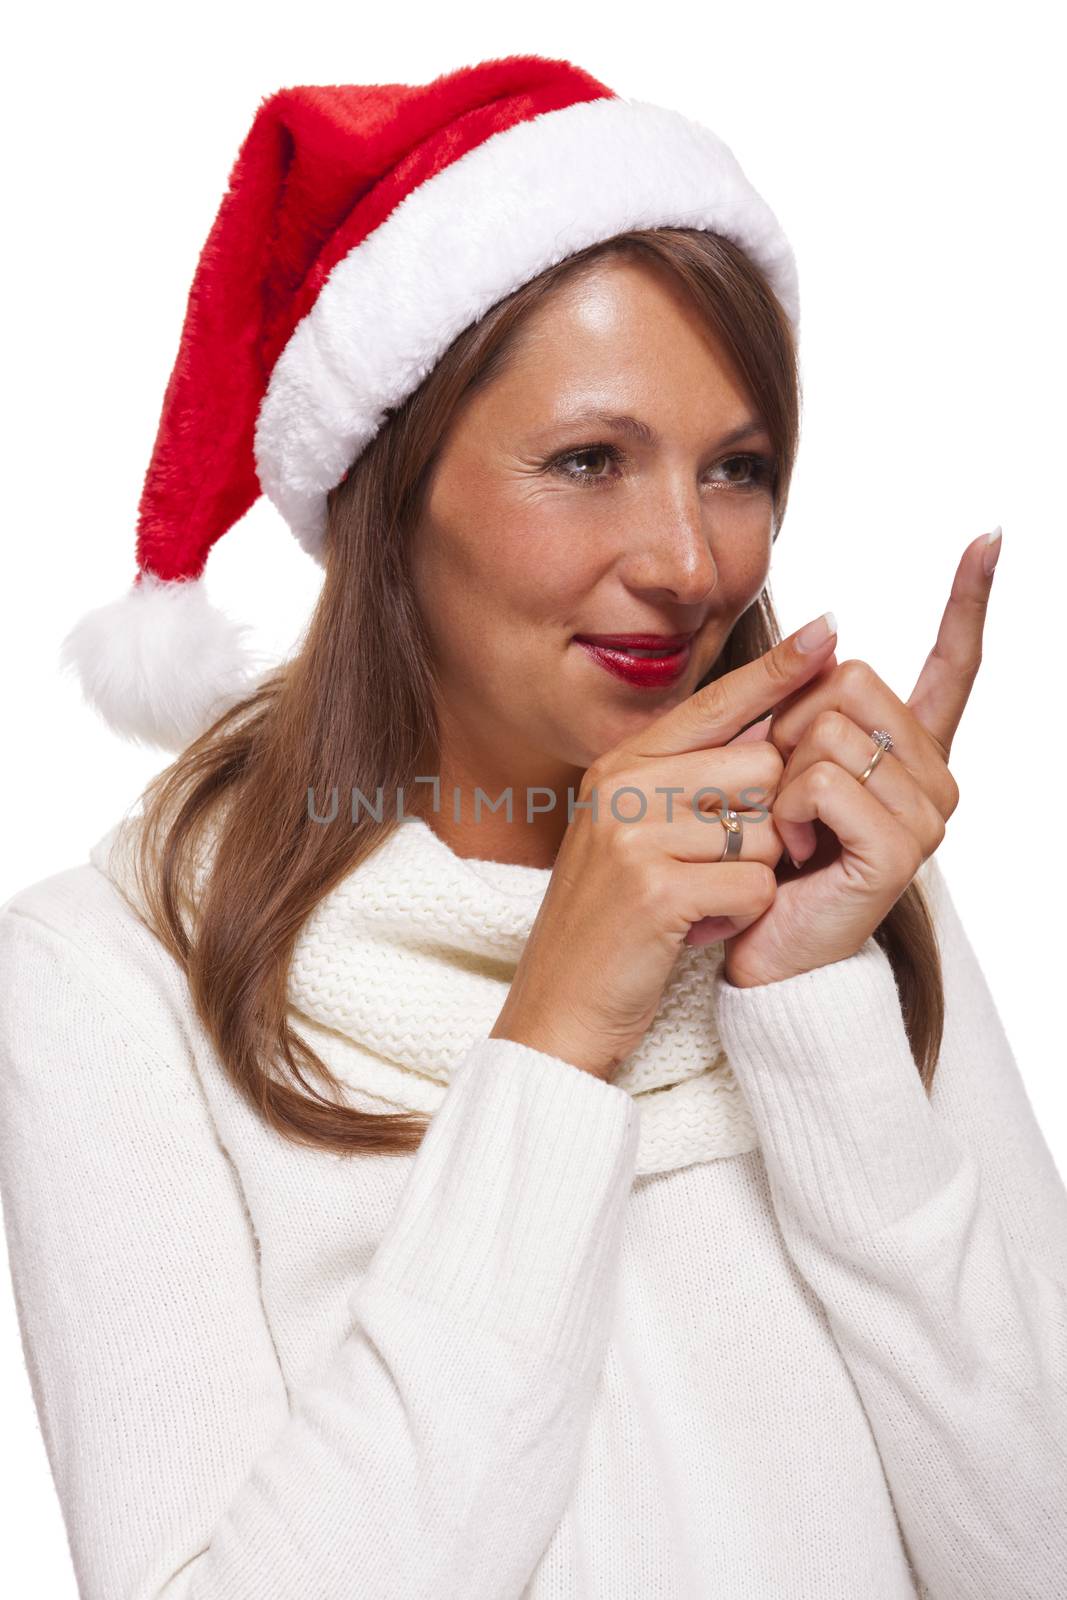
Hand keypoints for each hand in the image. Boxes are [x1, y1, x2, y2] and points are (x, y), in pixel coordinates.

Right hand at [489, 612, 838, 1079]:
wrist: (558, 1009)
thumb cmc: (611, 925)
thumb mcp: (633, 837)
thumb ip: (684, 782)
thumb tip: (767, 734)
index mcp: (619, 767)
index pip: (714, 702)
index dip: (776, 670)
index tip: (828, 630)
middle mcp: (622, 787)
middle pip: (761, 765)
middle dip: (767, 822)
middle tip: (721, 869)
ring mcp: (634, 836)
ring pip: (767, 827)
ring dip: (754, 875)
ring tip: (702, 902)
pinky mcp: (656, 891)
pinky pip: (756, 883)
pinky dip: (741, 915)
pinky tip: (696, 931)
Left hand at [721, 530, 998, 987]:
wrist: (755, 944)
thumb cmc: (761, 853)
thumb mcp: (772, 763)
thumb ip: (799, 703)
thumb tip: (831, 626)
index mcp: (908, 749)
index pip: (952, 664)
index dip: (969, 601)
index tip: (989, 538)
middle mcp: (931, 775)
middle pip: (850, 680)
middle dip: (788, 726)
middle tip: (784, 794)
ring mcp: (926, 813)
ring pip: (829, 731)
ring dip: (780, 775)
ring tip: (788, 830)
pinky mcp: (902, 850)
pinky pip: (823, 780)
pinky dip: (787, 810)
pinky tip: (795, 850)